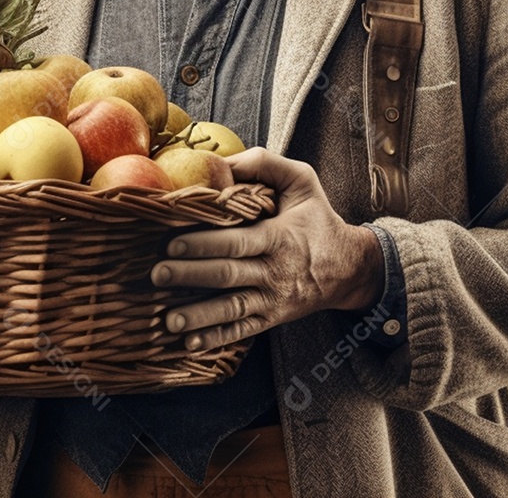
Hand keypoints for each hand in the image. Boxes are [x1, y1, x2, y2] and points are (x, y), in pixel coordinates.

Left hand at [150, 147, 384, 350]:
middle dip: (189, 275)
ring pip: (231, 310)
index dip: (203, 244)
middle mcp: (275, 272)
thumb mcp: (302, 181)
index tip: (172, 243)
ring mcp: (273, 299)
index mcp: (279, 237)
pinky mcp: (271, 318)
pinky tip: (189, 344)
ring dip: (197, 315)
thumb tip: (223, 163)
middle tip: (157, 273)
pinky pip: (241, 331)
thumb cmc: (318, 218)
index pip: (236, 242)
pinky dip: (215, 339)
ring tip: (167, 319)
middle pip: (227, 275)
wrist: (350, 267)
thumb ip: (264, 164)